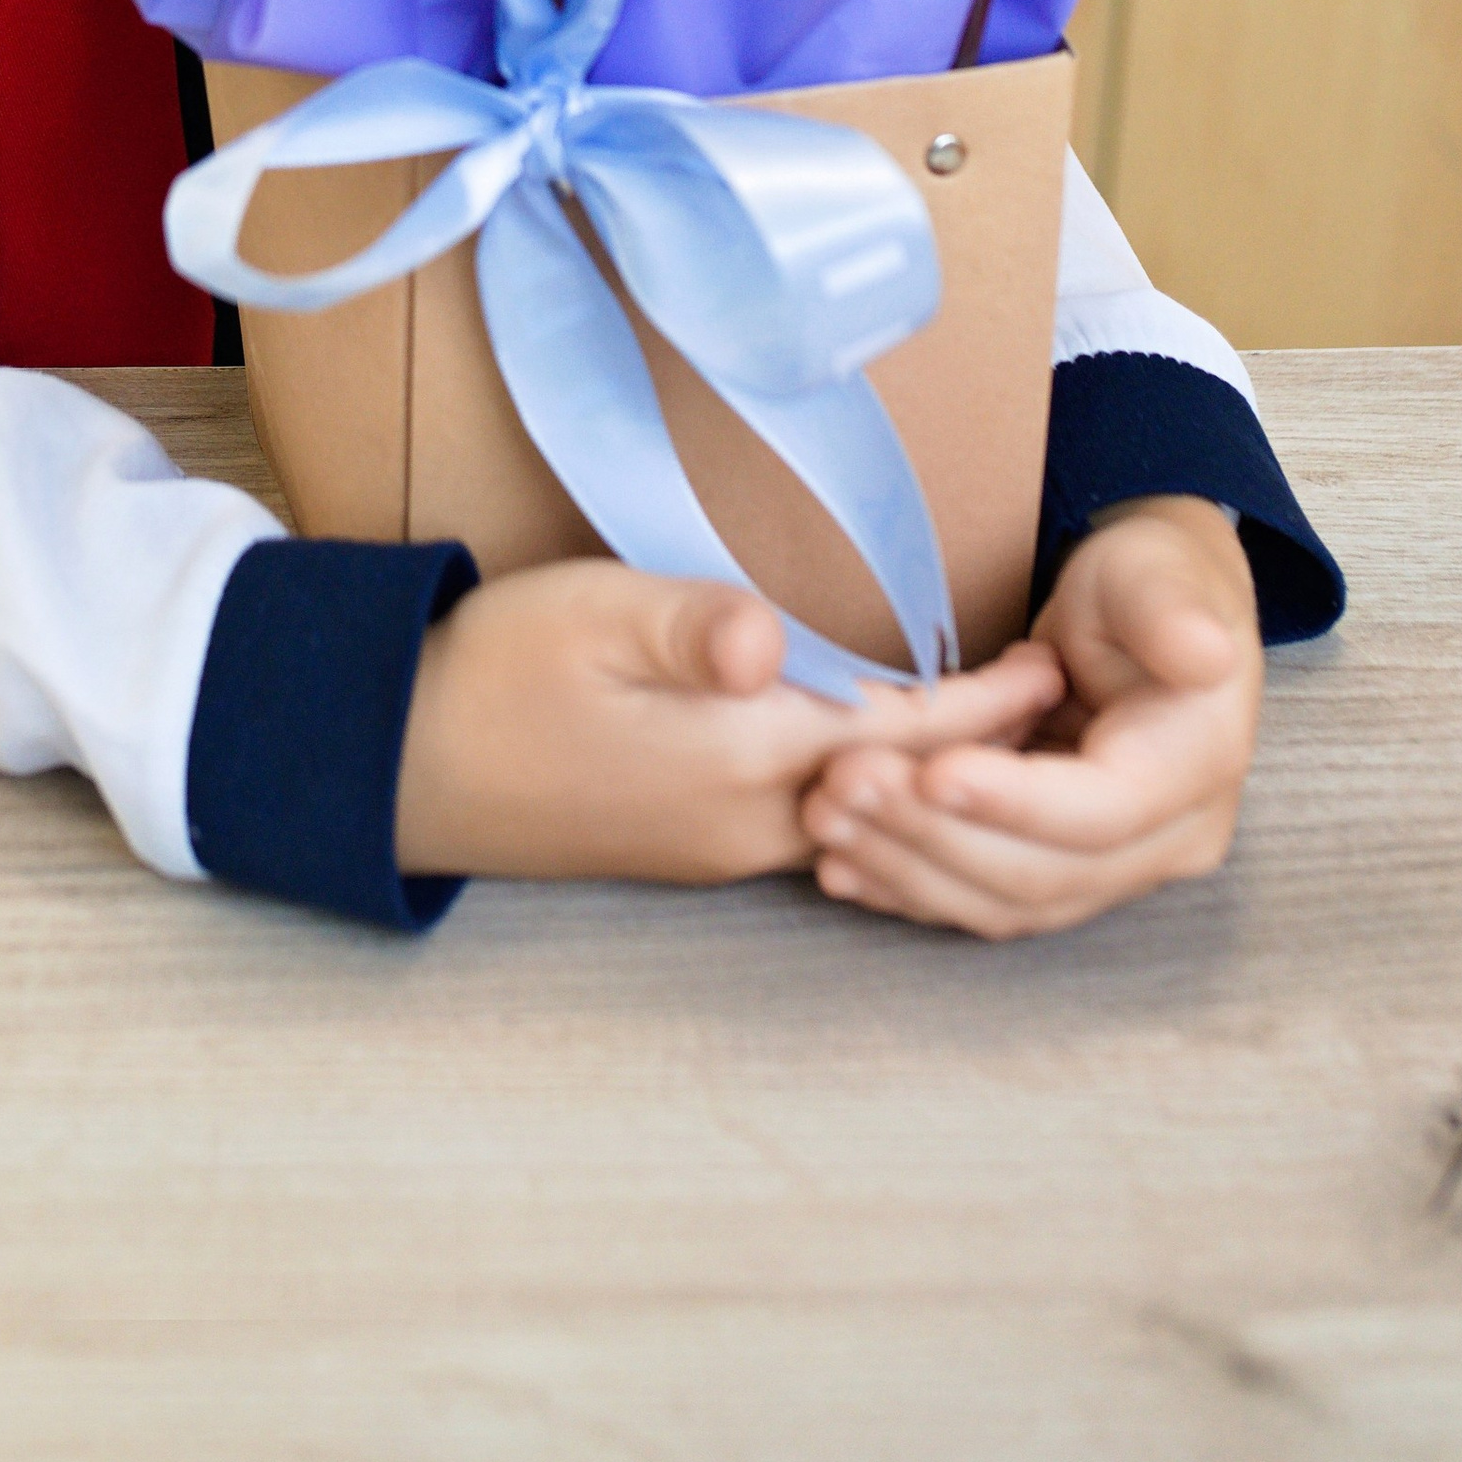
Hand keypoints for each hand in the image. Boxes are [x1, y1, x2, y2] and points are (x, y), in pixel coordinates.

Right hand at [394, 560, 1064, 886]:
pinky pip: (811, 822)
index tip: (1058, 670)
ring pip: (857, 811)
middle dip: (976, 746)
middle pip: (893, 784)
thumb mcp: (586, 616)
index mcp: (735, 757)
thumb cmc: (496, 673)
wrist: (402, 765)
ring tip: (990, 730)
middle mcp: (745, 821)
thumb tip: (773, 639)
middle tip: (1054, 701)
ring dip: (923, 771)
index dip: (982, 703)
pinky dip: (865, 786)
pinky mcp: (689, 842)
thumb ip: (688, 627)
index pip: (894, 732)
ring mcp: (717, 844)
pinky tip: (876, 758)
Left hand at [801, 495, 1262, 938]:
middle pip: (1043, 874)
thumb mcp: (1159, 572)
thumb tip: (1205, 650)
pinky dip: (910, 885)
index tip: (931, 770)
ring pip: (1005, 900)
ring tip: (824, 818)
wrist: (1145, 612)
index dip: (1014, 802)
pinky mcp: (1058, 870)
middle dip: (935, 837)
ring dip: (908, 866)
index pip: (1100, 812)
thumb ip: (1173, 610)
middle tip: (841, 786)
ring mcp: (1111, 866)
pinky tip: (841, 865)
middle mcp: (1163, 840)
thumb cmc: (1149, 579)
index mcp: (1195, 769)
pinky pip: (982, 897)